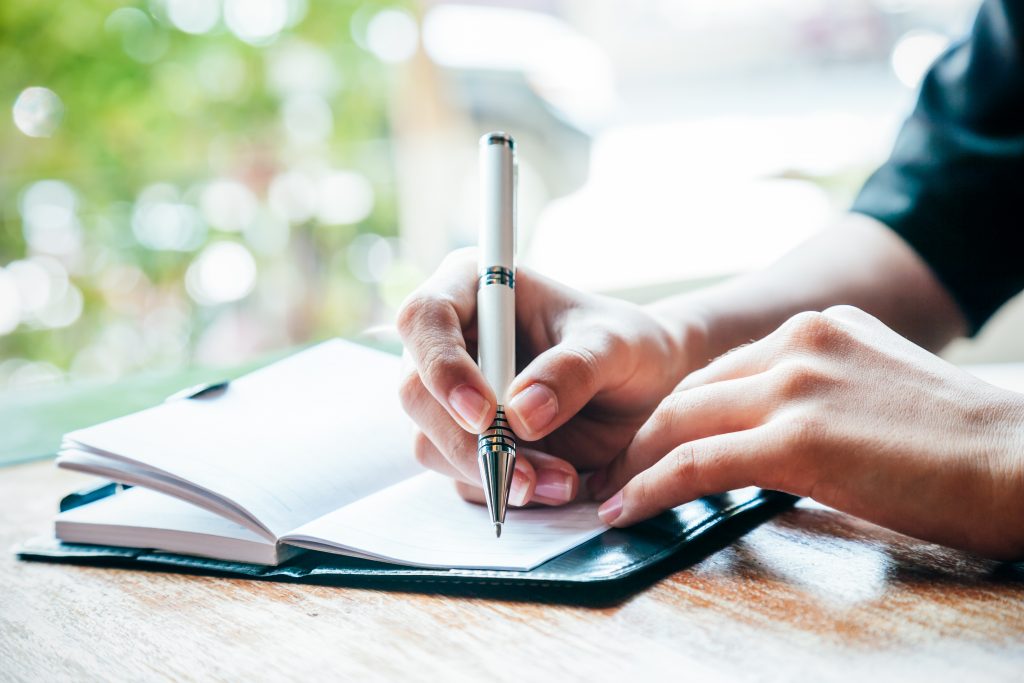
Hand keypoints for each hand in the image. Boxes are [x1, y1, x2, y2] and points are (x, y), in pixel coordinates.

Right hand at [396, 248, 703, 507]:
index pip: (425, 318)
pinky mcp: (465, 442)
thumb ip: (572, 370)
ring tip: (562, 481)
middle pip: (416, 392)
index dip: (442, 366)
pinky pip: (462, 476)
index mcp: (474, 289)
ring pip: (432, 443)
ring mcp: (451, 397)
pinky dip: (504, 489)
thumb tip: (521, 414)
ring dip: (492, 473)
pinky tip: (555, 485)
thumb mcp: (615, 346)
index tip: (484, 413)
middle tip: (523, 474)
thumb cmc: (627, 346)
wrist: (645, 389)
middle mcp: (451, 341)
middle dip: (467, 440)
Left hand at [590, 305, 1023, 559]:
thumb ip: (821, 393)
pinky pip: (696, 463)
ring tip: (609, 494)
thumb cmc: (961, 443)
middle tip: (614, 469)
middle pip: (691, 391)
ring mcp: (794, 386)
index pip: (723, 369)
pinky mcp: (795, 438)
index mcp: (818, 328)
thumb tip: (773, 434)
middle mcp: (798, 343)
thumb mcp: (878, 388)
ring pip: (681, 422)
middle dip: (645, 434)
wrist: (1022, 460)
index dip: (679, 409)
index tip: (653, 440)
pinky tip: (627, 510)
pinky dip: (651, 488)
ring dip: (635, 464)